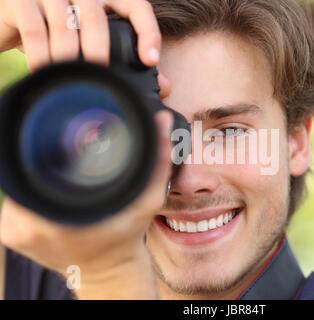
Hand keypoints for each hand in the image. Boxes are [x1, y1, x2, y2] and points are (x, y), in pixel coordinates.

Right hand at [0, 0, 169, 96]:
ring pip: (65, 27)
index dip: (148, 32)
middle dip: (99, 53)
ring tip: (69, 80)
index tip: (150, 61)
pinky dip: (41, 57)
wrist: (8, 16)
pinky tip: (45, 73)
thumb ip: (125, 57)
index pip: (136, 6)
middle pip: (97, 19)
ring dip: (67, 60)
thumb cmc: (57, 31)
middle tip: (97, 77)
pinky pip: (35, 31)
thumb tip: (164, 86)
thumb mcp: (91, 41)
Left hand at [0, 110, 172, 298]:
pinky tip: (52, 199)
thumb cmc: (127, 236)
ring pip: (18, 184)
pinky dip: (30, 193)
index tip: (69, 149)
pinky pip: (14, 200)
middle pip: (27, 170)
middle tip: (69, 167)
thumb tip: (160, 120)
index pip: (41, 164)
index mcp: (60, 218)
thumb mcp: (149, 199)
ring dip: (36, 178)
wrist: (108, 271)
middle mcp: (30, 226)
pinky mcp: (10, 235)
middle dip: (45, 163)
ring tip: (61, 184)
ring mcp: (15, 232)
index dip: (53, 150)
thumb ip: (158, 160)